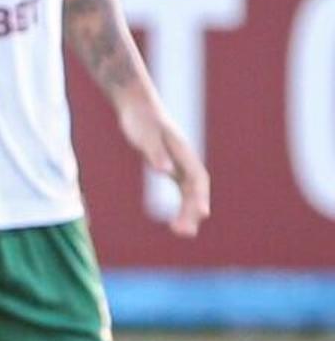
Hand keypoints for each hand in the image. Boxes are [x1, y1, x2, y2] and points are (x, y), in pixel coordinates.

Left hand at [118, 87, 211, 234]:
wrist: (137, 107)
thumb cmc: (140, 120)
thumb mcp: (145, 136)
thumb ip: (154, 153)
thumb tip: (164, 171)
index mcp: (182, 153)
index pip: (197, 179)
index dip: (200, 196)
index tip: (202, 213)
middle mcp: (185, 160)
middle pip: (195, 190)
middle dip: (192, 211)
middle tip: (183, 232)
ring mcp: (180, 164)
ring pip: (190, 193)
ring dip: (188, 212)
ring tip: (180, 232)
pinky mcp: (170, 166)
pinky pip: (182, 190)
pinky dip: (182, 205)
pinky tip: (177, 220)